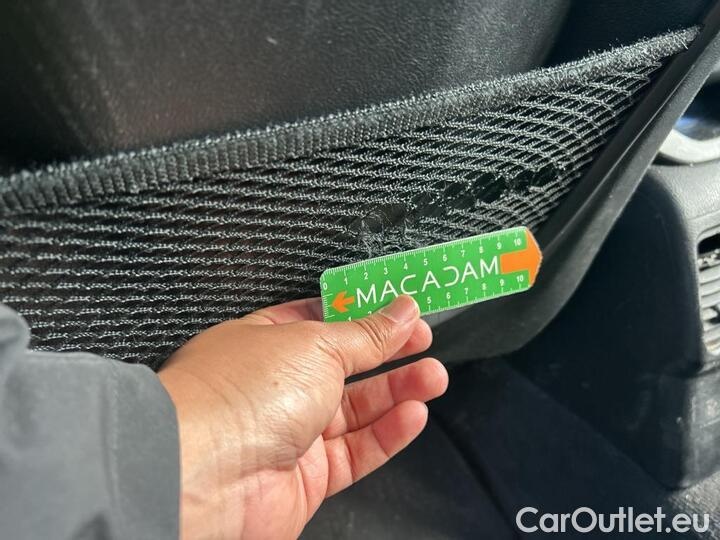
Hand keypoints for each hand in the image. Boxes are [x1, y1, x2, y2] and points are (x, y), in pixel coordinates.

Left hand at [158, 295, 447, 539]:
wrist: (203, 475)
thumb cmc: (237, 394)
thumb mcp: (315, 344)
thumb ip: (365, 333)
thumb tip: (400, 311)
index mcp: (265, 340)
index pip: (322, 320)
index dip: (364, 314)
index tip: (400, 310)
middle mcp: (276, 386)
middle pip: (344, 365)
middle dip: (388, 353)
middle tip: (425, 342)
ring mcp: (290, 431)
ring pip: (356, 410)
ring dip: (397, 391)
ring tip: (433, 375)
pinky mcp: (306, 475)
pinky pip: (357, 451)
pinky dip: (388, 433)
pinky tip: (413, 413)